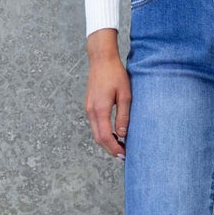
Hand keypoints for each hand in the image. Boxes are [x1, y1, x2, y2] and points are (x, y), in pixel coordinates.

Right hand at [85, 29, 129, 158]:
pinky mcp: (89, 105)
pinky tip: (114, 133)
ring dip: (106, 141)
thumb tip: (123, 135)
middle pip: (98, 138)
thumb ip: (123, 116)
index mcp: (100, 109)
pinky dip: (103, 133)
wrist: (101, 59)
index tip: (124, 155)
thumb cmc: (115, 74)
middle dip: (110, 149)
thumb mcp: (125, 95)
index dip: (114, 148)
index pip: (105, 137)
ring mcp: (88, 108)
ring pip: (95, 132)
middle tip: (123, 155)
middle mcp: (91, 111)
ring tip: (120, 146)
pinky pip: (95, 124)